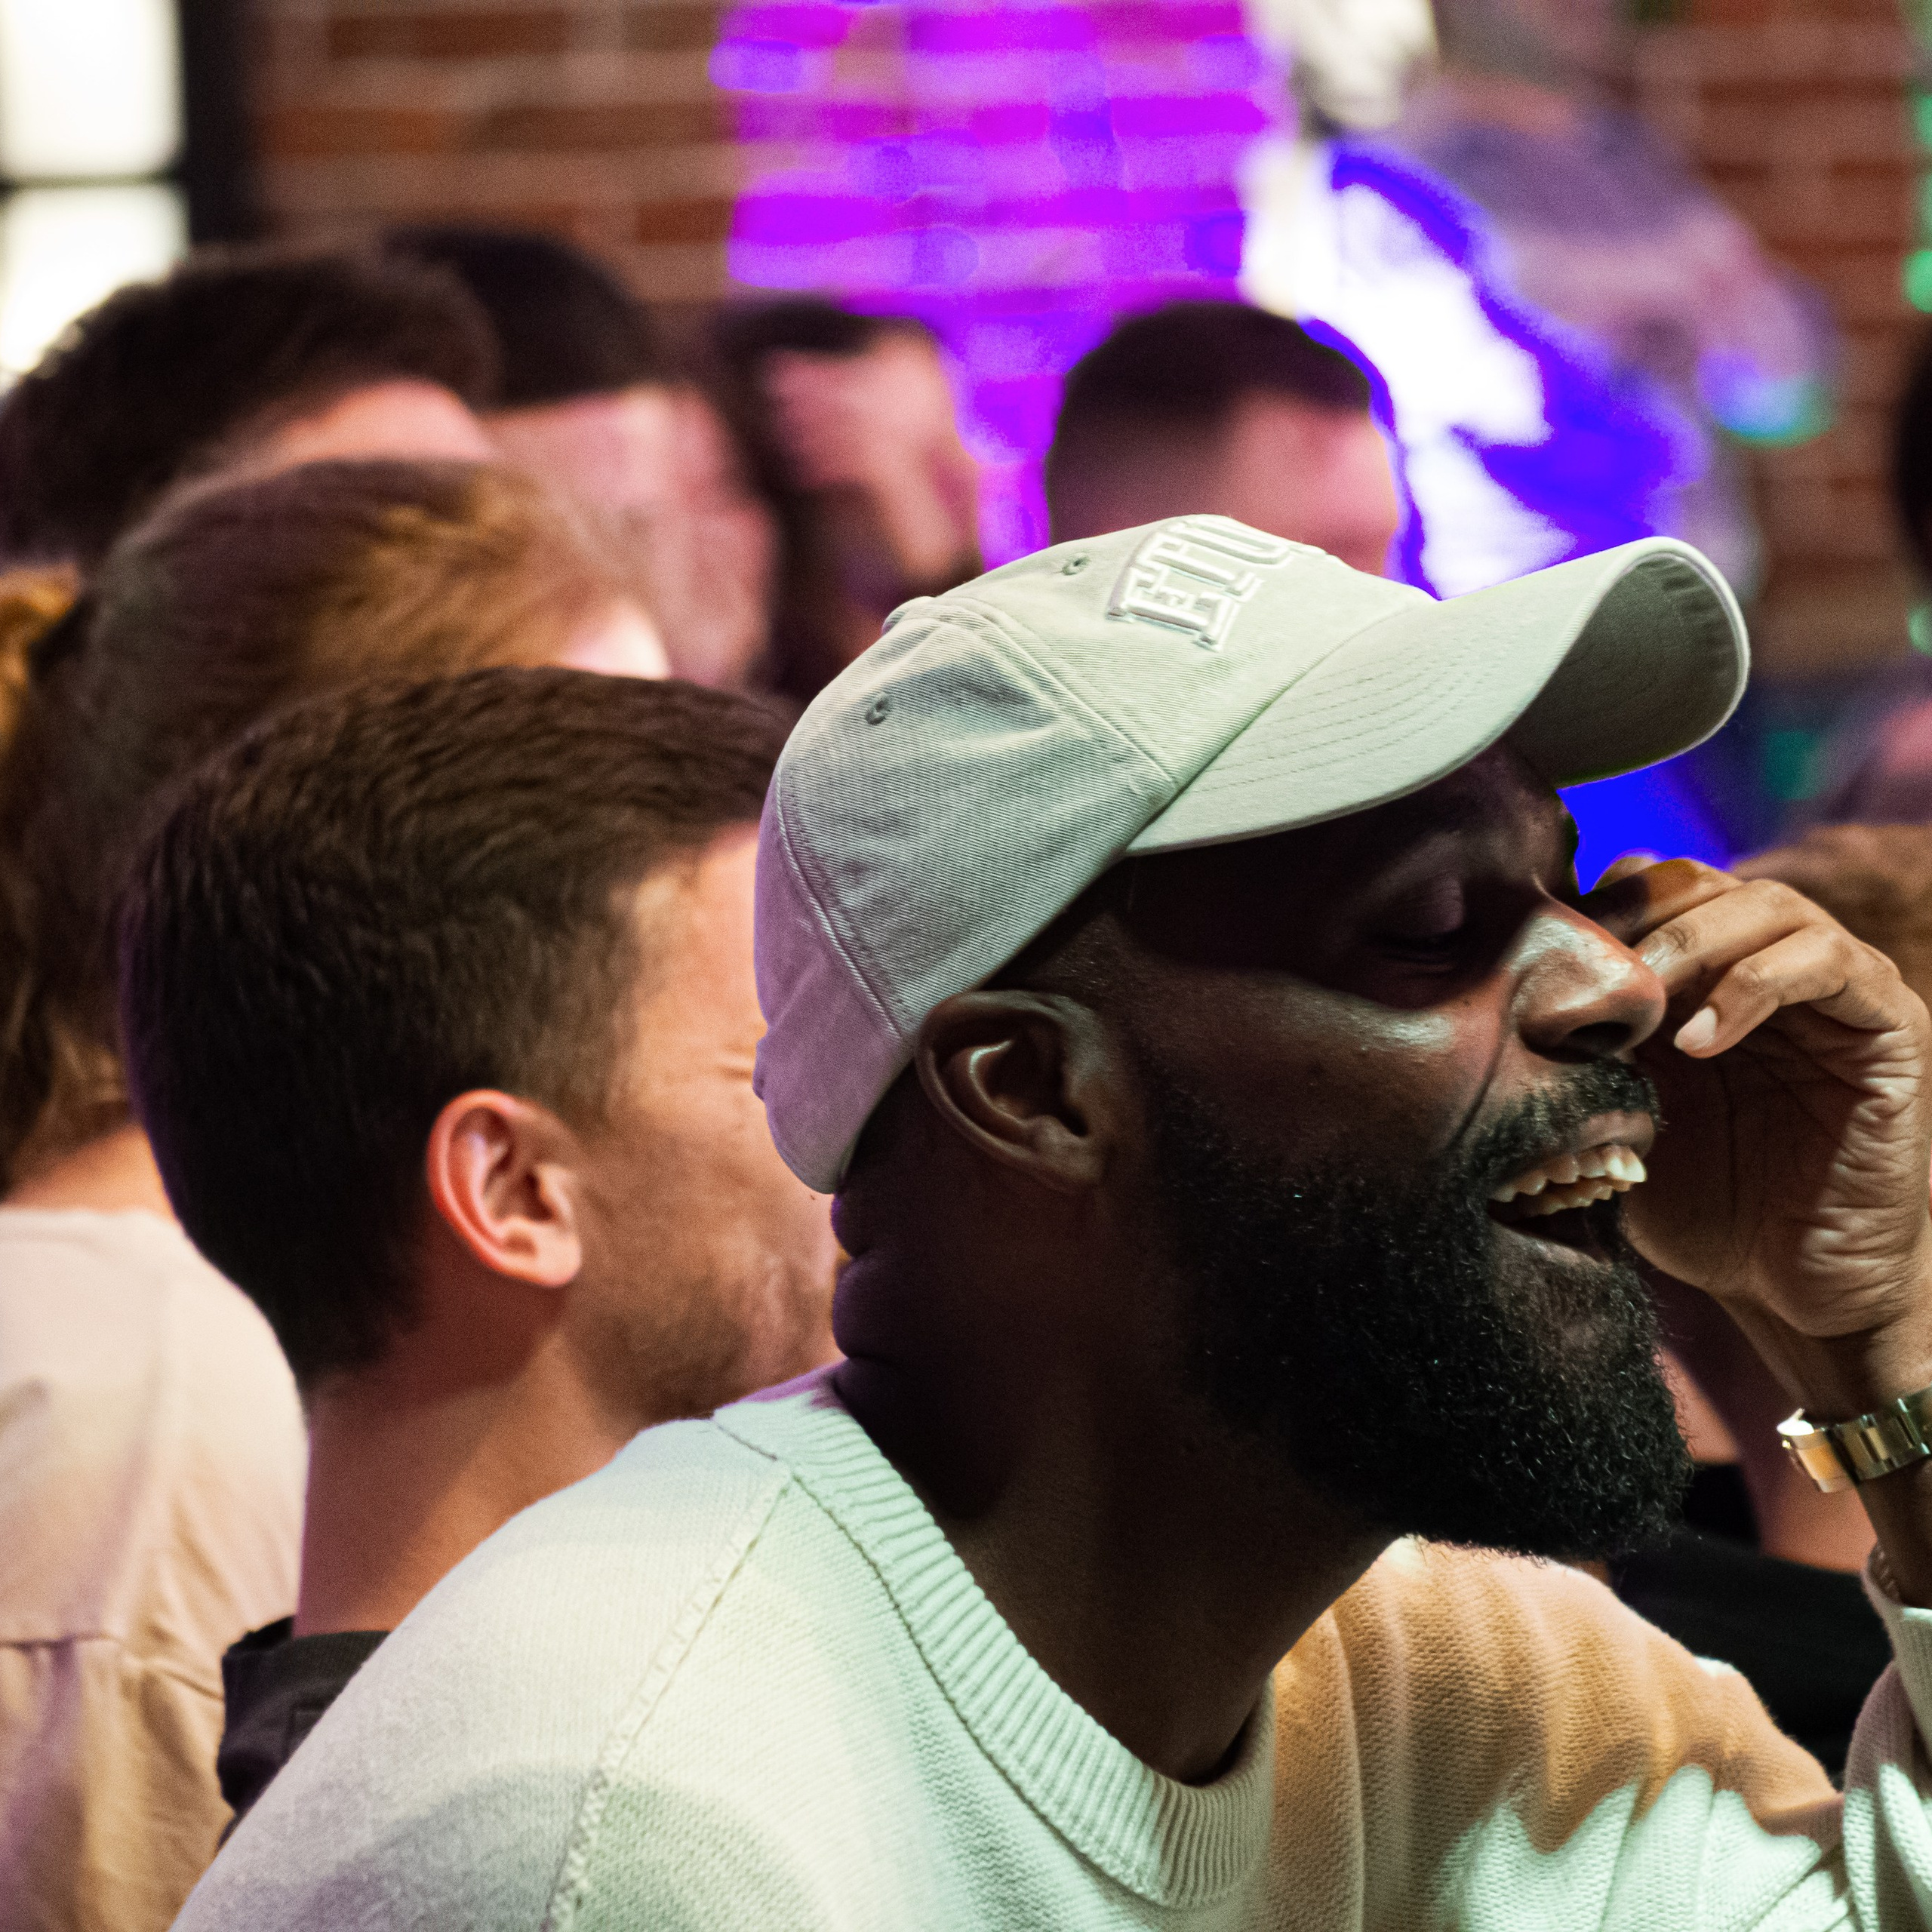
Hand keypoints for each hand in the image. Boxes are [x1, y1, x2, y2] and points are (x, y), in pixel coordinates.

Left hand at [1584, 858, 1931, 1377]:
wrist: (1792, 1290)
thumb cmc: (1697, 1207)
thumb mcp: (1612, 1116)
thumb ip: (1575, 1053)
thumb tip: (1491, 1001)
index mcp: (1699, 975)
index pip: (1645, 888)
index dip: (1593, 909)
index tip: (1536, 955)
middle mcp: (1766, 963)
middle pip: (1699, 880)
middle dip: (1636, 916)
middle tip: (1588, 972)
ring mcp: (1834, 987)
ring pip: (1768, 903)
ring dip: (1692, 942)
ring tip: (1642, 1002)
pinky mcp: (1890, 1023)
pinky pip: (1829, 963)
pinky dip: (1756, 987)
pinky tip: (1699, 1043)